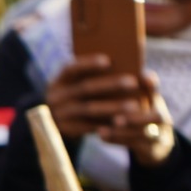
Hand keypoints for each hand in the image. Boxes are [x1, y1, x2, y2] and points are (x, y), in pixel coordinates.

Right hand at [45, 56, 163, 151]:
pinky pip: (89, 126)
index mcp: (58, 81)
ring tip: (135, 106)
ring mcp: (58, 114)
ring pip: (88, 109)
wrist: (58, 123)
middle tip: (132, 82)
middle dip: (110, 84)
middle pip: (84, 88)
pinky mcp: (66, 129)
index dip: (88, 64)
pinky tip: (125, 121)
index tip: (108, 61)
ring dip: (113, 107)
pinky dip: (107, 123)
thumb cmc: (78, 98)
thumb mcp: (77, 86)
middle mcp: (55, 96)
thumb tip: (129, 72)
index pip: (71, 68)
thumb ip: (94, 77)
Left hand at [98, 72, 177, 166]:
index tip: (143, 77)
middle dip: (136, 117)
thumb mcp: (137, 102)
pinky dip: (117, 140)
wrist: (156, 144)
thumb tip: (103, 72)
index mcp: (156, 103)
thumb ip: (124, 90)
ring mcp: (159, 135)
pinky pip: (136, 146)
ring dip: (123, 132)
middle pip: (157, 117)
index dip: (151, 85)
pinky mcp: (151, 149)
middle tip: (116, 118)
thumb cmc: (138, 115)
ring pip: (146, 134)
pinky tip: (101, 135)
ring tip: (103, 129)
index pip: (155, 92)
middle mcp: (162, 118)